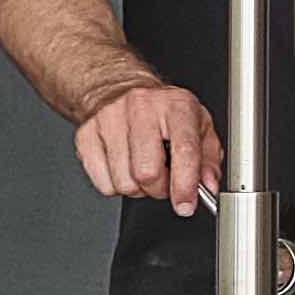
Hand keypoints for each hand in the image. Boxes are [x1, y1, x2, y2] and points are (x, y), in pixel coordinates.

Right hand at [75, 81, 221, 211]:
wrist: (119, 89)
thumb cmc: (162, 110)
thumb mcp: (199, 125)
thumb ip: (209, 158)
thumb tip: (208, 184)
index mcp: (175, 106)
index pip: (184, 152)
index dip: (185, 186)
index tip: (186, 205)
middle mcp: (141, 108)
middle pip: (147, 172)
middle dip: (159, 190)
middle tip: (164, 182)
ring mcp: (108, 120)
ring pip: (124, 182)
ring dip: (138, 189)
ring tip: (143, 171)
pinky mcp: (86, 135)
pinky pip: (102, 183)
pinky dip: (116, 186)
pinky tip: (124, 168)